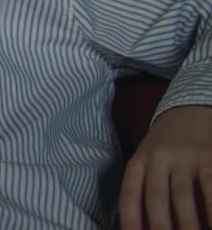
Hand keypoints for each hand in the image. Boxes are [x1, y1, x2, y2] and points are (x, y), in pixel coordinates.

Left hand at [120, 104, 211, 229]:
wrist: (187, 113)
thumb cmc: (164, 150)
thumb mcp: (146, 163)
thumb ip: (142, 189)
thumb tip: (140, 223)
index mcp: (137, 163)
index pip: (129, 195)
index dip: (130, 219)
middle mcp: (158, 158)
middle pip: (156, 198)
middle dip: (161, 226)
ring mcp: (184, 156)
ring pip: (184, 196)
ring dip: (189, 224)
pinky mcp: (208, 156)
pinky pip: (210, 186)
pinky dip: (211, 208)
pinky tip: (211, 223)